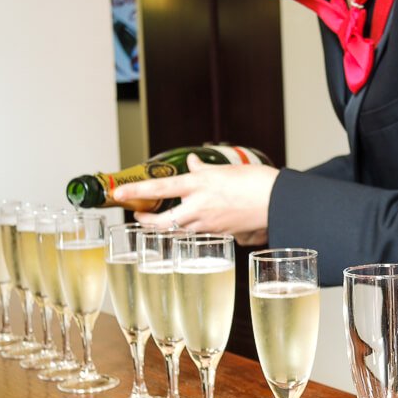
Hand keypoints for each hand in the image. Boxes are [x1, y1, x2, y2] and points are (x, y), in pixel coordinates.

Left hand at [112, 154, 278, 244]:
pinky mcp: (220, 234)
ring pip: (178, 230)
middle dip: (147, 222)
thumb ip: (203, 169)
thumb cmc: (255, 182)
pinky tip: (193, 223)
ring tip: (161, 221)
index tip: (119, 192)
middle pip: (162, 222)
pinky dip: (189, 229)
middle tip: (139, 217)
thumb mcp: (225, 169)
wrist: (278, 202)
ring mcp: (209, 223)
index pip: (159, 188)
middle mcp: (199, 206)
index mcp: (199, 185)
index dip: (136, 191)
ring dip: (167, 227)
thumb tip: (192, 164)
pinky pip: (198, 233)